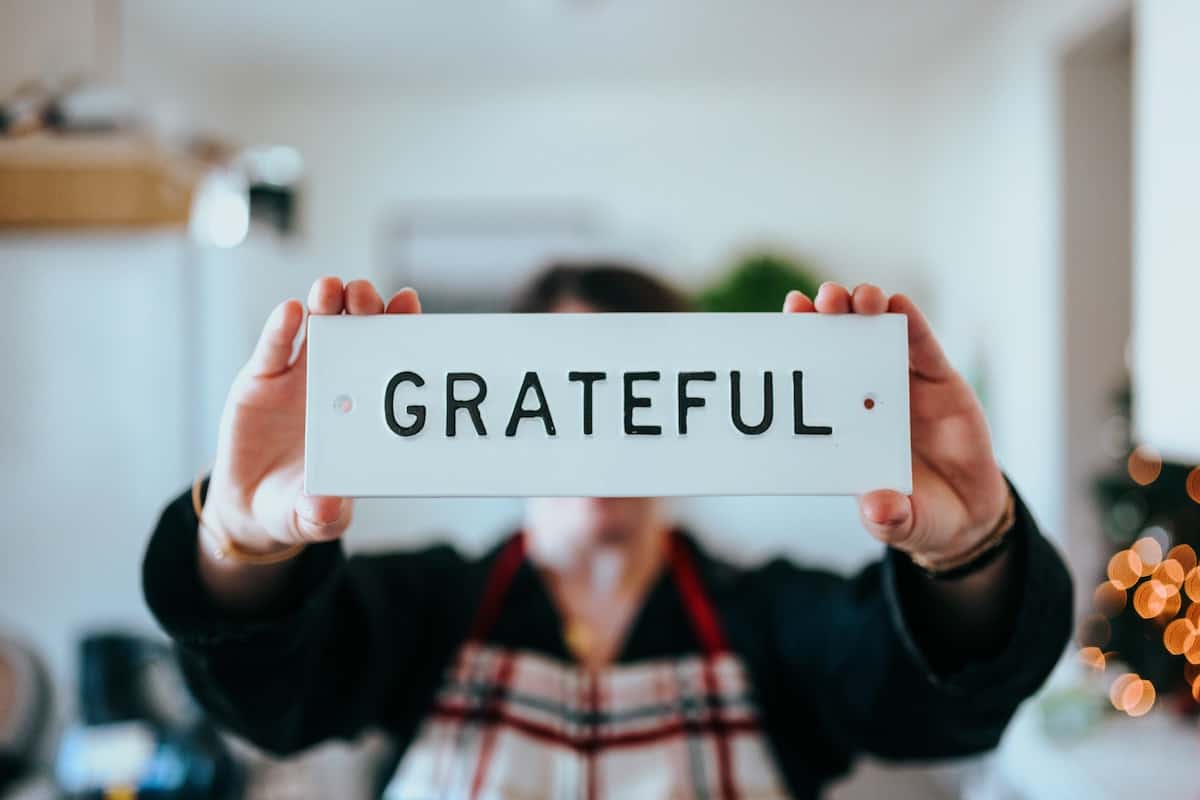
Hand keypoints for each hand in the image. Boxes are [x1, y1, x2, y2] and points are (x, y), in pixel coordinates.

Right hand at [203, 278, 421, 555]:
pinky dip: (281, 328)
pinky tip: (290, 311)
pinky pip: (274, 348)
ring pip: (318, 327)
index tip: (409, 302)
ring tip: (330, 289)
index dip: (400, 327)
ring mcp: (299, 377)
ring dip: (327, 304)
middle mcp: (337, 382)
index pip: (388, 358)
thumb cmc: (300, 505)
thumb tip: (327, 508)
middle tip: (367, 296)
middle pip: (357, 331)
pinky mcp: (261, 379)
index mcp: (363, 408)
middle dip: (364, 307)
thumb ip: (322, 515)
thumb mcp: (314, 517)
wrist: (252, 505)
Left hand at [783, 282, 1009, 565]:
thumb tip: (878, 509)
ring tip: (856, 299)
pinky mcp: (939, 380)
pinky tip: (897, 303)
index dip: (798, 346)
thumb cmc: (917, 514)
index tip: (785, 320)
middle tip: (818, 301)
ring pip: (877, 334)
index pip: (813, 378)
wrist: (967, 513)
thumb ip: (889, 517)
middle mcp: (866, 396)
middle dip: (826, 316)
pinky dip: (910, 321)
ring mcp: (902, 384)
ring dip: (863, 309)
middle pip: (839, 343)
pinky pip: (923, 345)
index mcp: (843, 425)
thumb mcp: (901, 522)